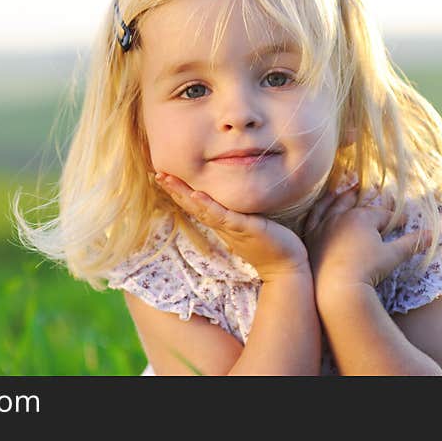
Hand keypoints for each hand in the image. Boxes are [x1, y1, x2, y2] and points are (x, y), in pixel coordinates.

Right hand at [154, 172, 309, 281]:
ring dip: (183, 194)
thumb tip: (233, 200)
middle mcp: (221, 225)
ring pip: (201, 209)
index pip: (195, 204)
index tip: (164, 176)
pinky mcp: (244, 228)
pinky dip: (208, 205)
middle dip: (173, 189)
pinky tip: (196, 195)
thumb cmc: (270, 243)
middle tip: (156, 173)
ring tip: (167, 179)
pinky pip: (222, 216)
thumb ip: (238, 213)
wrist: (285, 267)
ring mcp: (230, 227)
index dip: (179, 191)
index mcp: (221, 222)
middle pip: (191, 205)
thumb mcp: (250, 224)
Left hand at [302, 183, 431, 290]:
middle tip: (375, 192)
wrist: (335, 289)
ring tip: (348, 190)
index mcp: (362, 218)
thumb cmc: (367, 271)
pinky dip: (320, 208)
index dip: (396, 218)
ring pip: (333, 204)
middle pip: (357, 203)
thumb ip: (412, 243)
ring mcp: (323, 225)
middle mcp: (341, 216)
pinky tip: (322, 205)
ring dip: (342, 196)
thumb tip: (434, 234)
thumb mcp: (393, 256)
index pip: (383, 214)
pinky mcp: (311, 237)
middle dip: (368, 199)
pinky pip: (314, 217)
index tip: (405, 221)